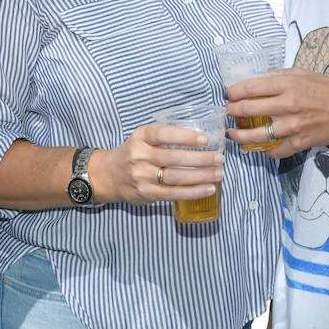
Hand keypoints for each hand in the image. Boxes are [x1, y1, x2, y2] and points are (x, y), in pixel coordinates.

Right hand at [92, 123, 223, 205]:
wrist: (109, 175)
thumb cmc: (135, 152)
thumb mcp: (144, 137)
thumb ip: (166, 136)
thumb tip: (202, 136)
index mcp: (141, 137)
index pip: (163, 134)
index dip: (184, 136)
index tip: (205, 138)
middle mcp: (139, 155)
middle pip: (173, 158)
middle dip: (200, 158)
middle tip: (219, 158)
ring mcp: (142, 176)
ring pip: (175, 177)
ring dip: (200, 176)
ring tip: (219, 173)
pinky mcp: (147, 193)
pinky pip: (173, 194)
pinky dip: (193, 192)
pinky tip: (208, 188)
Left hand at [226, 69, 328, 159]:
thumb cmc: (327, 89)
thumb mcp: (303, 73)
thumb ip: (280, 75)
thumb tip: (260, 77)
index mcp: (288, 84)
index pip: (251, 87)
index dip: (234, 91)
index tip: (229, 94)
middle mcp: (288, 105)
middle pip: (249, 109)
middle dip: (233, 111)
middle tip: (228, 111)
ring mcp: (293, 126)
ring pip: (257, 135)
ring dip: (240, 134)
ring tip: (232, 133)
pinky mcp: (300, 142)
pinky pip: (276, 151)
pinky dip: (265, 151)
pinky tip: (258, 148)